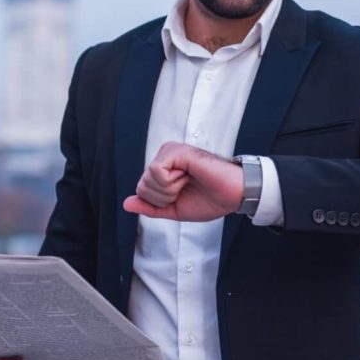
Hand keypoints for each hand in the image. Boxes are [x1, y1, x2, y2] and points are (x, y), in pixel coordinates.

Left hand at [122, 142, 243, 221]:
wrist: (232, 195)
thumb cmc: (209, 199)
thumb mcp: (174, 209)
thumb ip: (150, 207)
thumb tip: (127, 204)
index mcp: (163, 167)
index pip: (142, 190)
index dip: (161, 202)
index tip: (182, 195)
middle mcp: (164, 156)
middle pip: (143, 186)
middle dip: (164, 197)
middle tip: (186, 188)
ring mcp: (170, 151)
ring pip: (148, 180)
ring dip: (170, 190)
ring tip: (189, 181)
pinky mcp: (176, 151)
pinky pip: (156, 172)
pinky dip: (171, 183)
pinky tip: (188, 176)